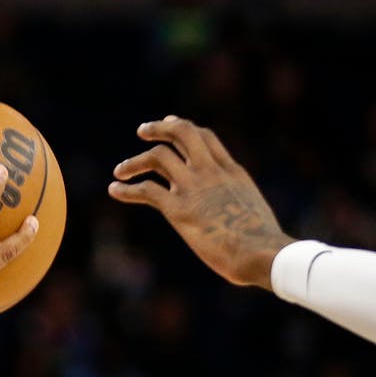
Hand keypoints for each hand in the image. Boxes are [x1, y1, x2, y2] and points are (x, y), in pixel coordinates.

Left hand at [110, 116, 293, 288]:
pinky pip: (146, 190)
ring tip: (119, 171)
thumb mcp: (252, 212)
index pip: (206, 137)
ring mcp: (194, 188)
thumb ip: (237, 204)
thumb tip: (236, 218)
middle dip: (160, 128)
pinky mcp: (178, 209)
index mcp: (233, 172)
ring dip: (134, 162)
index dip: (185, 128)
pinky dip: (126, 189)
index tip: (170, 122)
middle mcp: (212, 173)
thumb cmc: (263, 245)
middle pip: (183, 133)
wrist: (263, 254)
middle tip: (143, 131)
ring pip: (158, 156)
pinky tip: (114, 190)